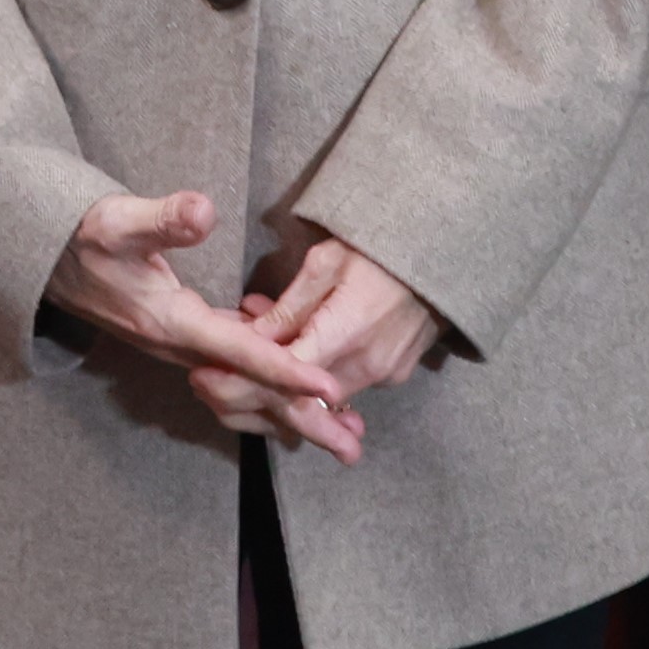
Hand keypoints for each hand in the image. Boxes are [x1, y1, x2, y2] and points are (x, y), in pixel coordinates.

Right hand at [47, 194, 358, 462]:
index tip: (329, 388)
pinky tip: (304, 394)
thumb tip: (204, 211)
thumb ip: (162, 218)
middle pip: (251, 392)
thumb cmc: (85, 237)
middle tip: (352, 446)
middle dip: (301, 418)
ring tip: (344, 433)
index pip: (238, 352)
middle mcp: (179, 346)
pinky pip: (239, 377)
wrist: (48, 261)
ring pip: (247, 392)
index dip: (285, 370)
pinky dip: (274, 391)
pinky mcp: (187, 342)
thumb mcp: (117, 221)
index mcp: (170, 322)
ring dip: (294, 414)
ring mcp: (183, 348)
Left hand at [197, 237, 444, 465]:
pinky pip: (343, 389)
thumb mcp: (326, 262)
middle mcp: (366, 366)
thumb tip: (251, 337)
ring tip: (238, 369)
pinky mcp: (394, 375)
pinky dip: (310, 380)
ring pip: (318, 399)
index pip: (281, 376)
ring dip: (278, 387)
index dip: (239, 381)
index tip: (203, 375)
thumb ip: (288, 307)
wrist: (446, 253)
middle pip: (296, 399)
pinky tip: (286, 361)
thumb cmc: (380, 248)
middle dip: (250, 393)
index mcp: (345, 333)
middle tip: (207, 384)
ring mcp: (384, 376)